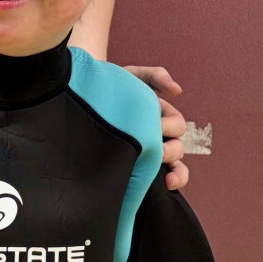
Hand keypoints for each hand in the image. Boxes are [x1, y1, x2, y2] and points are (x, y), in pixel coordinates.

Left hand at [123, 66, 188, 191]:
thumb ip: (154, 76)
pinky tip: (166, 185)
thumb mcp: (131, 76)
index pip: (177, 126)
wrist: (85, 100)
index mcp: (160, 117)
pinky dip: (174, 181)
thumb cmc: (111, 89)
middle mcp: (159, 137)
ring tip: (168, 179)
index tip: (157, 129)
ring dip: (177, 172)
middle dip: (169, 150)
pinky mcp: (143, 169)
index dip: (171, 128)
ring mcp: (151, 154)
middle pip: (177, 147)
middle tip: (154, 151)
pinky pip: (166, 180)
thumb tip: (177, 90)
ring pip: (177, 167)